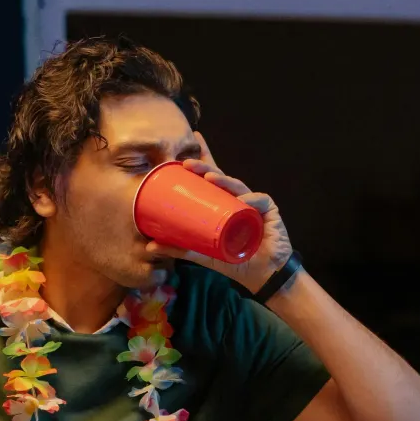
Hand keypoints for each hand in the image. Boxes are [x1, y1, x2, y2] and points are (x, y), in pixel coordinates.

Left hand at [142, 132, 293, 289]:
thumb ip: (180, 248)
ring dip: (223, 180)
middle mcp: (236, 199)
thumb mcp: (204, 255)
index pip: (210, 179)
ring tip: (209, 177)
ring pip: (237, 186)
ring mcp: (253, 203)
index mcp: (222, 205)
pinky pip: (259, 201)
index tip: (188, 146)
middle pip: (220, 178)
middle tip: (187, 163)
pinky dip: (251, 200)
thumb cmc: (235, 260)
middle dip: (205, 166)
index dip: (202, 160)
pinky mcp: (269, 210)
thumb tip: (150, 245)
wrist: (263, 274)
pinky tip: (242, 201)